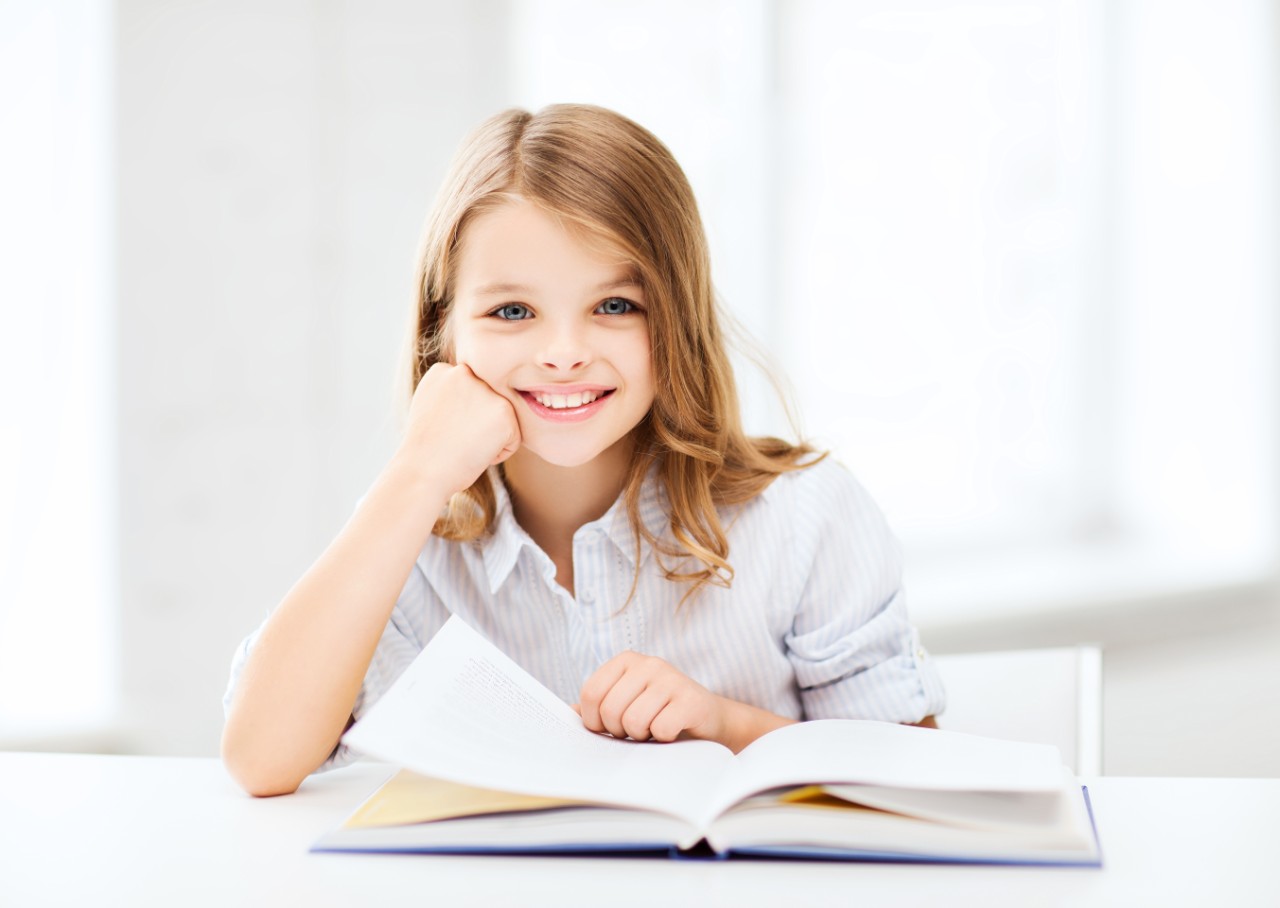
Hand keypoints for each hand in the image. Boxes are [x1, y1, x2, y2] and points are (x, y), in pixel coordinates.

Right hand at [398, 362, 520, 494]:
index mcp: (443, 370)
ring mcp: (485, 390)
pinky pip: (514, 437)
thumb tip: (478, 396)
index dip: (459, 418)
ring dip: (489, 437)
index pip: (470, 393)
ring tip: (464, 446)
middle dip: (477, 424)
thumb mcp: (430, 409)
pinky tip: (476, 453)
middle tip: (454, 439)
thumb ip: (452, 394)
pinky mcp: (504, 411)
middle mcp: (465, 373)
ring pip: (502, 418)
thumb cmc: (426, 452)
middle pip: (488, 402)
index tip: (443, 430)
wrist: (422, 473)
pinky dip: (500, 452)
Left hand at [575, 652, 724, 744]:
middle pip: (610, 710)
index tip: (608, 728)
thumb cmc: (659, 714)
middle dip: (619, 731)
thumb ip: (597, 707)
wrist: (708, 721)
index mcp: (627, 660)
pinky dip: (663, 739)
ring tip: (653, 729)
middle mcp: (649, 664)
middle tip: (635, 730)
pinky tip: (671, 732)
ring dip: (642, 736)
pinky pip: (660, 729)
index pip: (591, 693)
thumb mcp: (626, 704)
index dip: (594, 721)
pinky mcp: (692, 700)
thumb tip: (566, 713)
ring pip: (634, 721)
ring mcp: (672, 679)